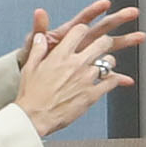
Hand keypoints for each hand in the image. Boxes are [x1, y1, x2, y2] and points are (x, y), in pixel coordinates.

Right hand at [12, 0, 140, 135]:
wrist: (35, 117)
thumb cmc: (31, 95)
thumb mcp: (30, 67)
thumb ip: (38, 49)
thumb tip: (40, 37)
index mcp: (60, 54)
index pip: (79, 30)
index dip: (84, 29)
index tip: (84, 31)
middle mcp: (76, 64)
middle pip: (101, 42)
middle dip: (105, 41)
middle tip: (105, 43)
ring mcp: (86, 79)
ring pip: (109, 61)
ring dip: (109, 61)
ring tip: (106, 64)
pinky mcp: (93, 94)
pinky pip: (111, 82)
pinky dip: (115, 80)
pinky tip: (113, 80)